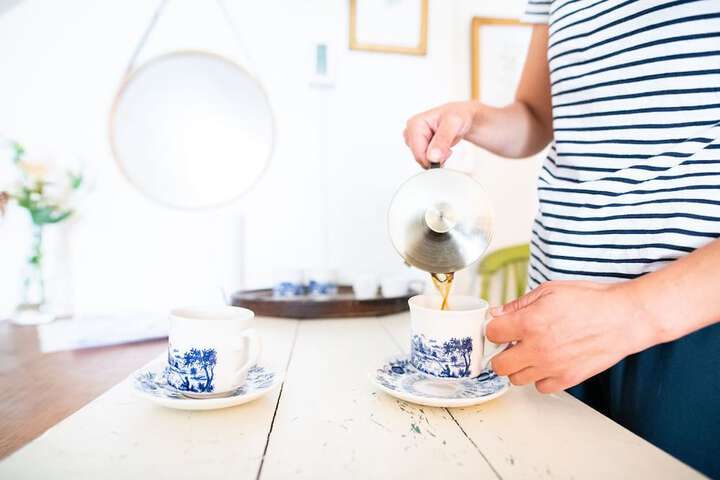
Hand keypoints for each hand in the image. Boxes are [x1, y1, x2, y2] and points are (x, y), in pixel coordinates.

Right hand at [403, 102, 479, 167]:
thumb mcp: (454, 124)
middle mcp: (410, 131)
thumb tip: (432, 157)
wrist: (461, 116)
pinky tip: (441, 147)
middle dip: (435, 158)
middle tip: (447, 147)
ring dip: (436, 158)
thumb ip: (443, 140)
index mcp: (415, 124)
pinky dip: (435, 157)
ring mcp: (413, 138)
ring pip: (422, 160)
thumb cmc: (458, 115)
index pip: (419, 154)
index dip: (434, 158)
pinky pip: (424, 159)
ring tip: (445, 145)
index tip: (448, 151)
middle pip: (419, 158)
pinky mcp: (417, 144)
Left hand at [486, 280, 660, 392]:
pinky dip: (540, 377)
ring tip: (530, 352)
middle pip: (498, 365)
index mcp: (529, 323)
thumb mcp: (550, 291)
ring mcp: (551, 367)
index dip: (494, 329)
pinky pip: (540, 387)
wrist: (624, 318)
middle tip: (510, 344)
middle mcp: (537, 348)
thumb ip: (519, 304)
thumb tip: (497, 313)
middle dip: (500, 353)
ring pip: (516, 379)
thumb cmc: (590, 301)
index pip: (491, 333)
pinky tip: (547, 362)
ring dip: (519, 366)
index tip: (501, 327)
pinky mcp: (567, 379)